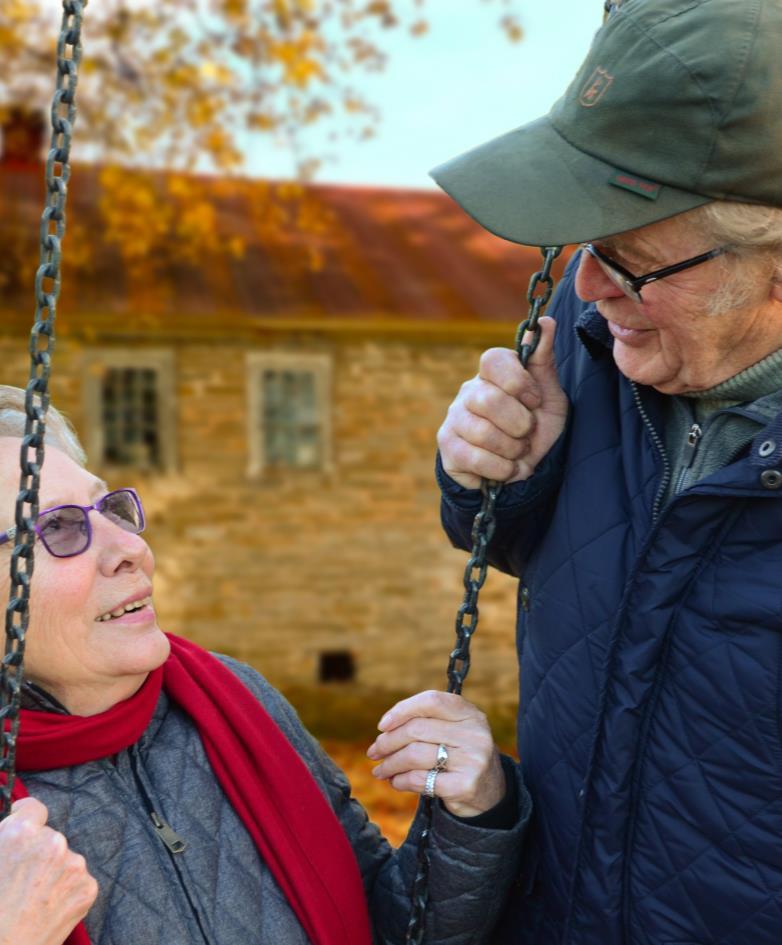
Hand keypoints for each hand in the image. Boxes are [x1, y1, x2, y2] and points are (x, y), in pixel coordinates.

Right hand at [0, 797, 97, 944]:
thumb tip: (16, 821)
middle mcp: (53, 843)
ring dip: (54, 872)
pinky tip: (47, 908)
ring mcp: (74, 865)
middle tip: (22, 880)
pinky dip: (66, 891)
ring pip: (65, 860)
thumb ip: (6, 838)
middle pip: (49, 838)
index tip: (23, 822)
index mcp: (22, 833)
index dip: (25, 815)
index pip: (33, 809)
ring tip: (33, 898)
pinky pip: (77, 881)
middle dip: (38, 853)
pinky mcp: (88, 888)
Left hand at [367, 690, 505, 817]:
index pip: (431, 701)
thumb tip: (384, 729)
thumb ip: (427, 722)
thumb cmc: (461, 755)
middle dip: (388, 741)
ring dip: (390, 764)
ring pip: (415, 755)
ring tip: (380, 770)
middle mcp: (475, 733)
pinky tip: (395, 782)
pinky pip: (420, 780)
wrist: (490, 793)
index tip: (382, 725)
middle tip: (374, 752)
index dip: (402, 709)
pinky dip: (401, 781)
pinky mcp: (465, 785)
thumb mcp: (454, 731)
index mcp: (470, 713)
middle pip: (417, 729)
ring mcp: (472, 760)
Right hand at [437, 317, 567, 488]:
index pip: (492, 359)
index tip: (535, 401)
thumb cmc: (536, 426)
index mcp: (492, 374)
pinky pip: (475, 458)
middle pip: (490, 400)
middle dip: (520, 424)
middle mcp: (468, 391)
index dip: (518, 382)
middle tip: (527, 433)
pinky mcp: (448, 447)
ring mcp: (454, 418)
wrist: (525, 469)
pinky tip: (506, 468)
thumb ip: (543, 360)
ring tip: (517, 452)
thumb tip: (545, 322)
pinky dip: (501, 469)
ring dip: (512, 450)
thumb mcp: (549, 395)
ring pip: (483, 433)